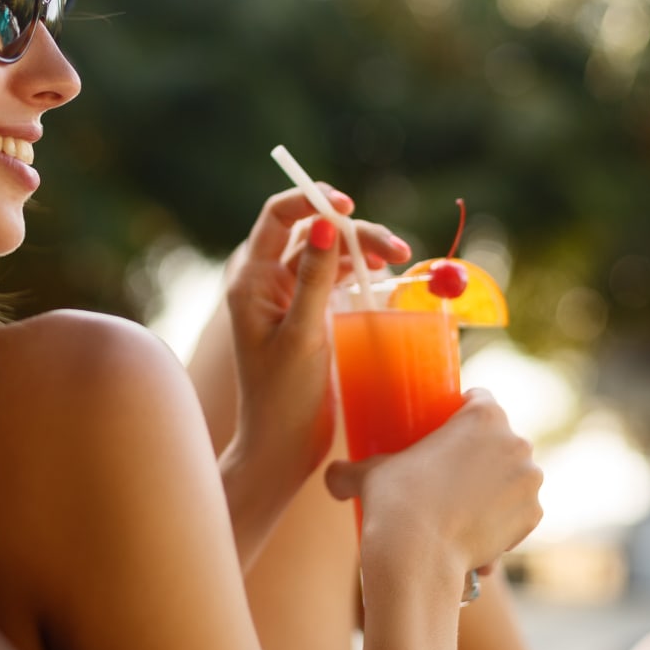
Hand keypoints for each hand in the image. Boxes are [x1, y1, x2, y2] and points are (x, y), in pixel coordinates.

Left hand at [223, 186, 409, 490]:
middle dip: (352, 229)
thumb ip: (313, 280)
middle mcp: (266, 282)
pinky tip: (383, 272)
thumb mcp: (302, 336)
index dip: (310, 201)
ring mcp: (289, 297)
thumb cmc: (283, 398)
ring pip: (328, 253)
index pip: (277, 218)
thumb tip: (322, 226)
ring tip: (398, 256)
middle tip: (395, 247)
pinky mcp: (310, 314)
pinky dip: (359, 269)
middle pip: (311, 232)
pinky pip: (335, 277)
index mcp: (251, 281)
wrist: (281, 449)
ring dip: (362, 247)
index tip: (347, 205)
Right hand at [324, 390, 542, 581]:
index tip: (447, 433)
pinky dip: (503, 522)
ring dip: (495, 489)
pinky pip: (518, 513)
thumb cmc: (393, 503)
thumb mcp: (367, 475)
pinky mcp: (534, 516)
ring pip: (512, 478)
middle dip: (481, 455)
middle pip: (500, 440)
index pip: (480, 399)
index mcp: (483, 415)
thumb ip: (348, 471)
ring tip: (460, 513)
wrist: (419, 556)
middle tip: (450, 476)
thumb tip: (332, 479)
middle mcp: (516, 442)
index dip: (463, 413)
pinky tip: (474, 537)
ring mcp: (530, 480)